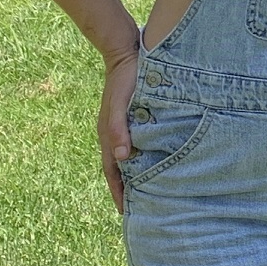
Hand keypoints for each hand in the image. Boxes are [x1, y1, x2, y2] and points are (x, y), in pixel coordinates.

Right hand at [98, 45, 138, 212]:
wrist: (128, 53)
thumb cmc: (124, 79)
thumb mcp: (119, 105)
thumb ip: (118, 129)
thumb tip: (122, 157)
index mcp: (108, 135)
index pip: (112, 171)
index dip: (119, 192)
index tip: (126, 212)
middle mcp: (115, 135)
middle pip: (121, 169)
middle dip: (128, 189)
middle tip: (141, 209)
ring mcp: (125, 127)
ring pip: (131, 158)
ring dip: (137, 175)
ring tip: (151, 192)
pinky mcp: (136, 118)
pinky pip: (140, 144)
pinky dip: (145, 158)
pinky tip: (158, 163)